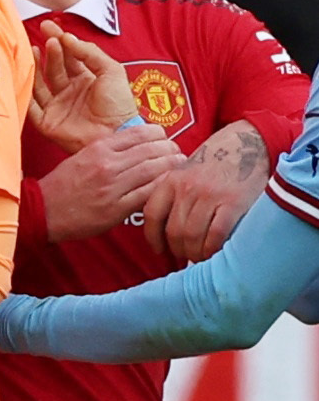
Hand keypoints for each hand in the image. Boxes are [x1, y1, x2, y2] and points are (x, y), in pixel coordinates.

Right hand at [29, 20, 135, 151]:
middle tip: (47, 39)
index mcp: (85, 80)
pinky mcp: (46, 122)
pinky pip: (31, 105)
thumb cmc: (119, 105)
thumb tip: (67, 38)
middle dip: (49, 51)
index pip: (69, 56)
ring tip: (33, 50)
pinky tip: (24, 76)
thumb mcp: (112, 70)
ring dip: (36, 66)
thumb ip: (90, 52)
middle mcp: (69, 92)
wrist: (116, 134)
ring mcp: (56, 106)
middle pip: (53, 67)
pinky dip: (25, 91)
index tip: (50, 27)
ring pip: (40, 83)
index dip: (60, 41)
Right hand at [37, 123, 177, 242]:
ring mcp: (112, 187)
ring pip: (154, 170)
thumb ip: (107, 150)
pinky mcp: (116, 208)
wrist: (42, 210)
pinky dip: (161, 187)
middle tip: (179, 152)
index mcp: (98, 148)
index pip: (139, 133)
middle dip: (171, 149)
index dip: (158, 133)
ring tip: (180, 165)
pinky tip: (168, 186)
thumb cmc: (62, 185)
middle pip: (152, 150)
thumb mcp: (81, 157)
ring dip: (172, 167)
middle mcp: (107, 164)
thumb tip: (136, 143)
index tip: (164, 137)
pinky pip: (147, 194)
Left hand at [142, 120, 266, 260]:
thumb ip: (174, 195)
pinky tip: (214, 252)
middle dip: (177, 250)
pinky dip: (212, 248)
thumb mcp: (186, 172)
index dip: (153, 237)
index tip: (159, 249)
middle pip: (173, 230)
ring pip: (192, 236)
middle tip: (185, 256)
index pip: (152, 214)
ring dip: (195, 253)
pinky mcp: (233, 202)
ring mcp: (210, 195)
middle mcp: (187, 188)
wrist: (247, 143)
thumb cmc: (215, 163)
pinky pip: (216, 234)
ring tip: (199, 257)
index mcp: (171, 180)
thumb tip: (167, 232)